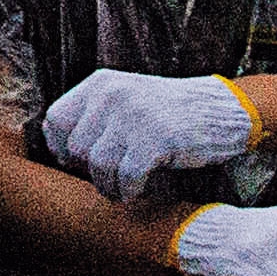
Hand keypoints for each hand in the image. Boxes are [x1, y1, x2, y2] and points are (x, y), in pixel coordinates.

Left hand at [42, 67, 259, 198]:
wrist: (221, 111)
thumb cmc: (169, 115)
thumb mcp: (126, 101)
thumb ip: (95, 117)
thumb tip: (59, 154)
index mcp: (100, 84)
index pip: (55, 119)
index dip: (61, 148)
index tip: (77, 164)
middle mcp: (113, 95)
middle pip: (76, 148)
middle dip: (89, 172)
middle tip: (109, 179)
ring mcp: (135, 115)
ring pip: (99, 165)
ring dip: (109, 186)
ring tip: (122, 189)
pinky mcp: (158, 138)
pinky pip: (127, 176)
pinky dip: (129, 191)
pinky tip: (137, 191)